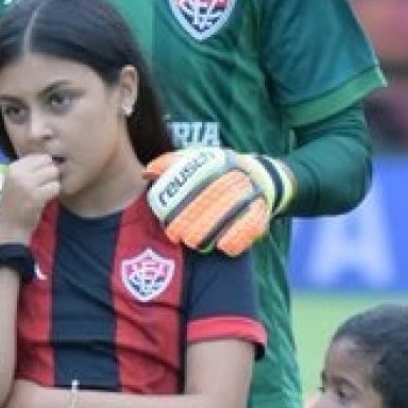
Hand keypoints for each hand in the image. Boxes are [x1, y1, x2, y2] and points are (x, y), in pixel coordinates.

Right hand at [0, 154, 59, 241]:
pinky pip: (56, 187)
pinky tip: (47, 199)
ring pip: (54, 173)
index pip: (39, 156)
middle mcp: (18, 174)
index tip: (40, 178)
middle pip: (48, 162)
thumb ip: (29, 169)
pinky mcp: (36, 197)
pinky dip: (55, 193)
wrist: (10, 228)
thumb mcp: (16, 181)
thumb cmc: (15, 204)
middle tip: (45, 186)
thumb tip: (51, 158)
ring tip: (45, 193)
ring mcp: (27, 185)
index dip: (44, 166)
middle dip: (51, 173)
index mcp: (13, 168)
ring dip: (53, 183)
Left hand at [143, 147, 294, 256]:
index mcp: (216, 161)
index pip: (194, 182)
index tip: (167, 221)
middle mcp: (234, 175)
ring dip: (209, 232)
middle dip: (192, 221)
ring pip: (228, 215)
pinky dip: (236, 239)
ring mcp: (249, 193)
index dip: (179, 203)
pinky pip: (250, 226)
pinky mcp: (261, 210)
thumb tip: (147, 173)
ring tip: (195, 243)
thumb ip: (170, 164)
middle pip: (210, 201)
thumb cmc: (216, 171)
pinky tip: (222, 247)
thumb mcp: (196, 159)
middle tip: (177, 236)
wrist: (257, 174)